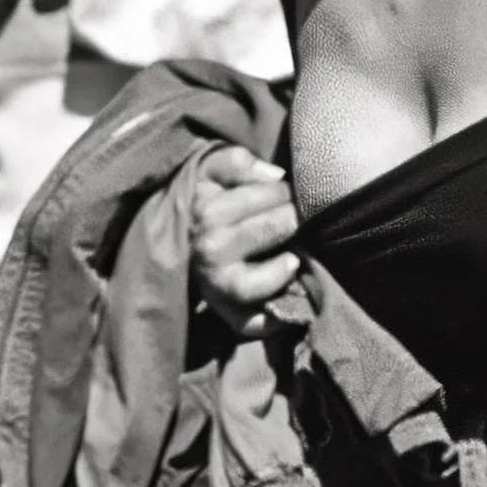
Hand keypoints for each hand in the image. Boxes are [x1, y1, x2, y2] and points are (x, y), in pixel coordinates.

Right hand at [191, 145, 300, 338]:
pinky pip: (249, 323)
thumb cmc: (210, 197)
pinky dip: (270, 321)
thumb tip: (274, 175)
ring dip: (278, 272)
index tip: (291, 190)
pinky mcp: (227, 314)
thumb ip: (238, 163)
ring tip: (296, 259)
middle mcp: (207, 252)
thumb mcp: (213, 169)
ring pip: (247, 286)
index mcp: (206, 213)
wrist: (185, 237)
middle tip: (301, 216)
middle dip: (291, 220)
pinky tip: (292, 298)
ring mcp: (216, 286)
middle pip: (261, 234)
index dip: (284, 191)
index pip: (260, 197)